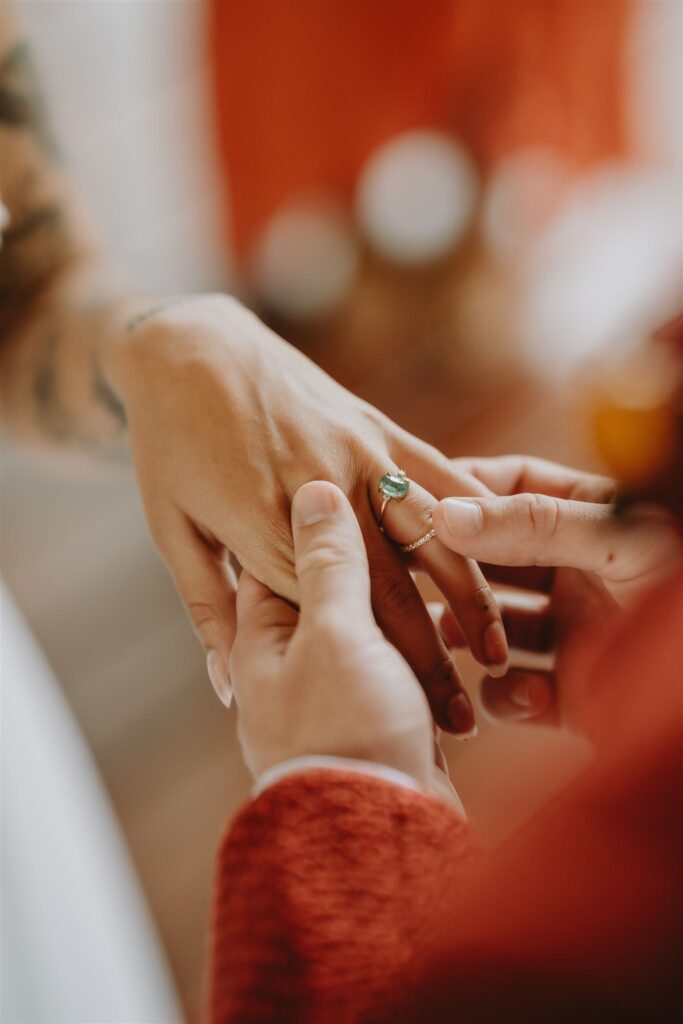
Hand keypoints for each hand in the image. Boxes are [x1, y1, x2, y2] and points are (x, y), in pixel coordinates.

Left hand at [109, 295, 508, 733]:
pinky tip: (504, 555)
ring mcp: (355, 454)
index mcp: (263, 528)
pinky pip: (439, 474)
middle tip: (465, 714)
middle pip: (390, 590)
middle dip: (431, 658)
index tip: (409, 724)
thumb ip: (208, 608)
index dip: (378, 674)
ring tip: (494, 651)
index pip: (334, 618)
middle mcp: (320, 493)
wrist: (189, 346)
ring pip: (430, 537)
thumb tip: (225, 685)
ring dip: (469, 598)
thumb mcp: (170, 531)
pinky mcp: (375, 425)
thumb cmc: (170, 445)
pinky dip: (474, 518)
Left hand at [230, 480, 464, 800]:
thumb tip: (316, 495)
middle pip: (338, 579)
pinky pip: (407, 659)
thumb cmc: (339, 735)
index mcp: (266, 629)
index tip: (362, 480)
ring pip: (381, 617)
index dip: (325, 510)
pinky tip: (460, 625)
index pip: (284, 546)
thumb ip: (327, 564)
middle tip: (424, 518)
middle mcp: (294, 655)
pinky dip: (433, 645)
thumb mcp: (332, 636)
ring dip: (417, 600)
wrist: (374, 839)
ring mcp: (338, 685)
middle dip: (381, 554)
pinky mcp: (381, 711)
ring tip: (437, 558)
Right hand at [430, 456, 680, 730]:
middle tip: (415, 581)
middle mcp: (573, 570)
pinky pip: (516, 694)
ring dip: (474, 637)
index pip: (506, 488)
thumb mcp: (617, 538)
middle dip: (456, 574)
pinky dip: (511, 697)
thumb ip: (532, 525)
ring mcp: (572, 632)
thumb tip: (444, 515)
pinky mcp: (574, 695)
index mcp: (587, 517)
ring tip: (466, 640)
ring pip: (493, 630)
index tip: (414, 508)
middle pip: (490, 562)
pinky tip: (531, 695)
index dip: (459, 494)